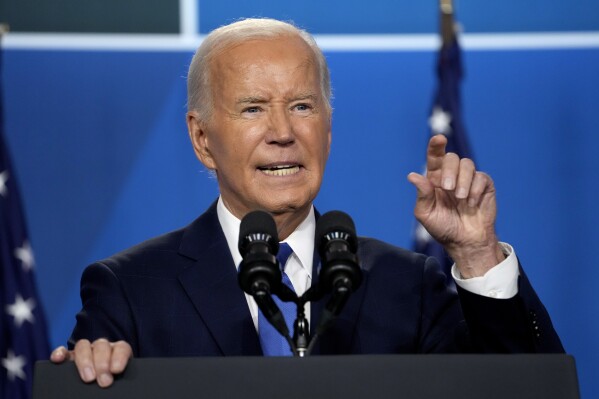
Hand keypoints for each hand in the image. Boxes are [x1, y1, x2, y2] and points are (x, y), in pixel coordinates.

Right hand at [50, 339, 131, 387]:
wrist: (102, 387)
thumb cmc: (112, 384)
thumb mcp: (118, 382)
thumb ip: (118, 381)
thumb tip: (113, 384)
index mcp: (119, 352)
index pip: (121, 348)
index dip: (119, 357)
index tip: (116, 370)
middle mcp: (102, 348)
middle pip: (102, 346)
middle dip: (102, 364)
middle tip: (104, 382)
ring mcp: (86, 351)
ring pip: (83, 346)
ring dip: (85, 361)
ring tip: (88, 379)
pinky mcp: (69, 357)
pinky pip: (64, 351)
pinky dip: (60, 353)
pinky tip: (57, 360)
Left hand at [407, 134, 503, 277]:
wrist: (465, 242)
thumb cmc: (443, 228)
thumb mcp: (426, 214)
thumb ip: (422, 194)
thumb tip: (412, 175)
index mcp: (435, 180)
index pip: (435, 158)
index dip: (436, 146)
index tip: (439, 138)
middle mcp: (452, 176)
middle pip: (452, 158)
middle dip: (450, 171)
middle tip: (448, 189)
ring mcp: (469, 180)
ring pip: (467, 164)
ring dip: (463, 181)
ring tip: (460, 198)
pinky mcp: (484, 186)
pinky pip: (481, 177)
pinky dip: (475, 190)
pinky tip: (471, 204)